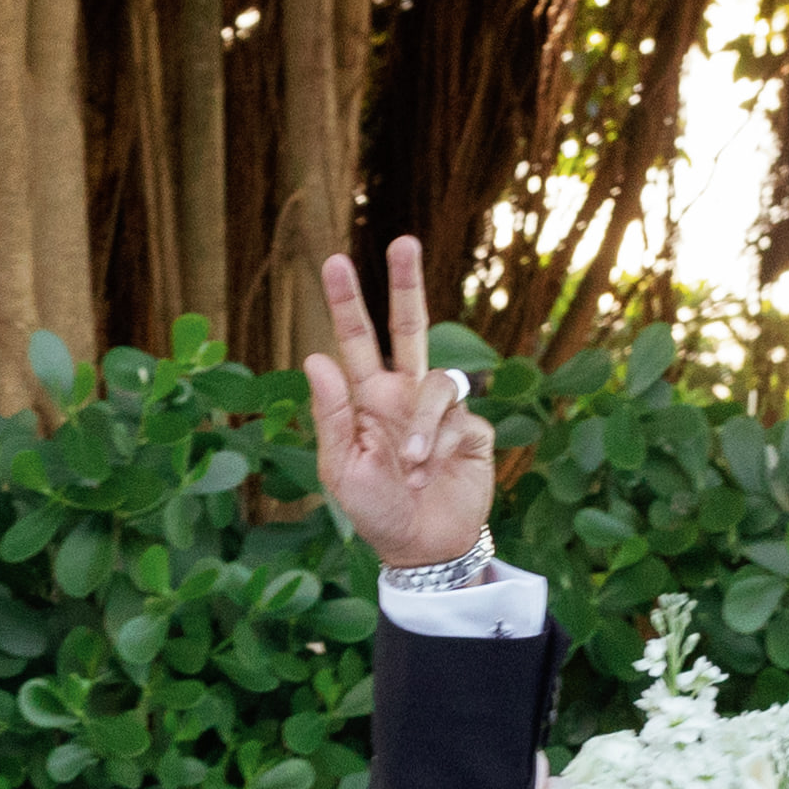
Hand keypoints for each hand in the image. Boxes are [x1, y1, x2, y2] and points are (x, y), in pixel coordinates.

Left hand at [299, 239, 496, 566]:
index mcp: (366, 399)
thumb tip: (316, 356)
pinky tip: (429, 470)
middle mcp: (403, 395)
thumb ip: (332, 414)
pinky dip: (439, 442)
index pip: (356, 340)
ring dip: (421, 423)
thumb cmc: (375, 511)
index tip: (335, 262)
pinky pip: (458, 416)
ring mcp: (440, 409)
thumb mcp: (340, 469)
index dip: (347, 302)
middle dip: (405, 284)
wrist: (422, 547)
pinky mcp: (472, 427)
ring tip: (410, 465)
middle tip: (401, 241)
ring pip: (437, 380)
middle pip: (409, 326)